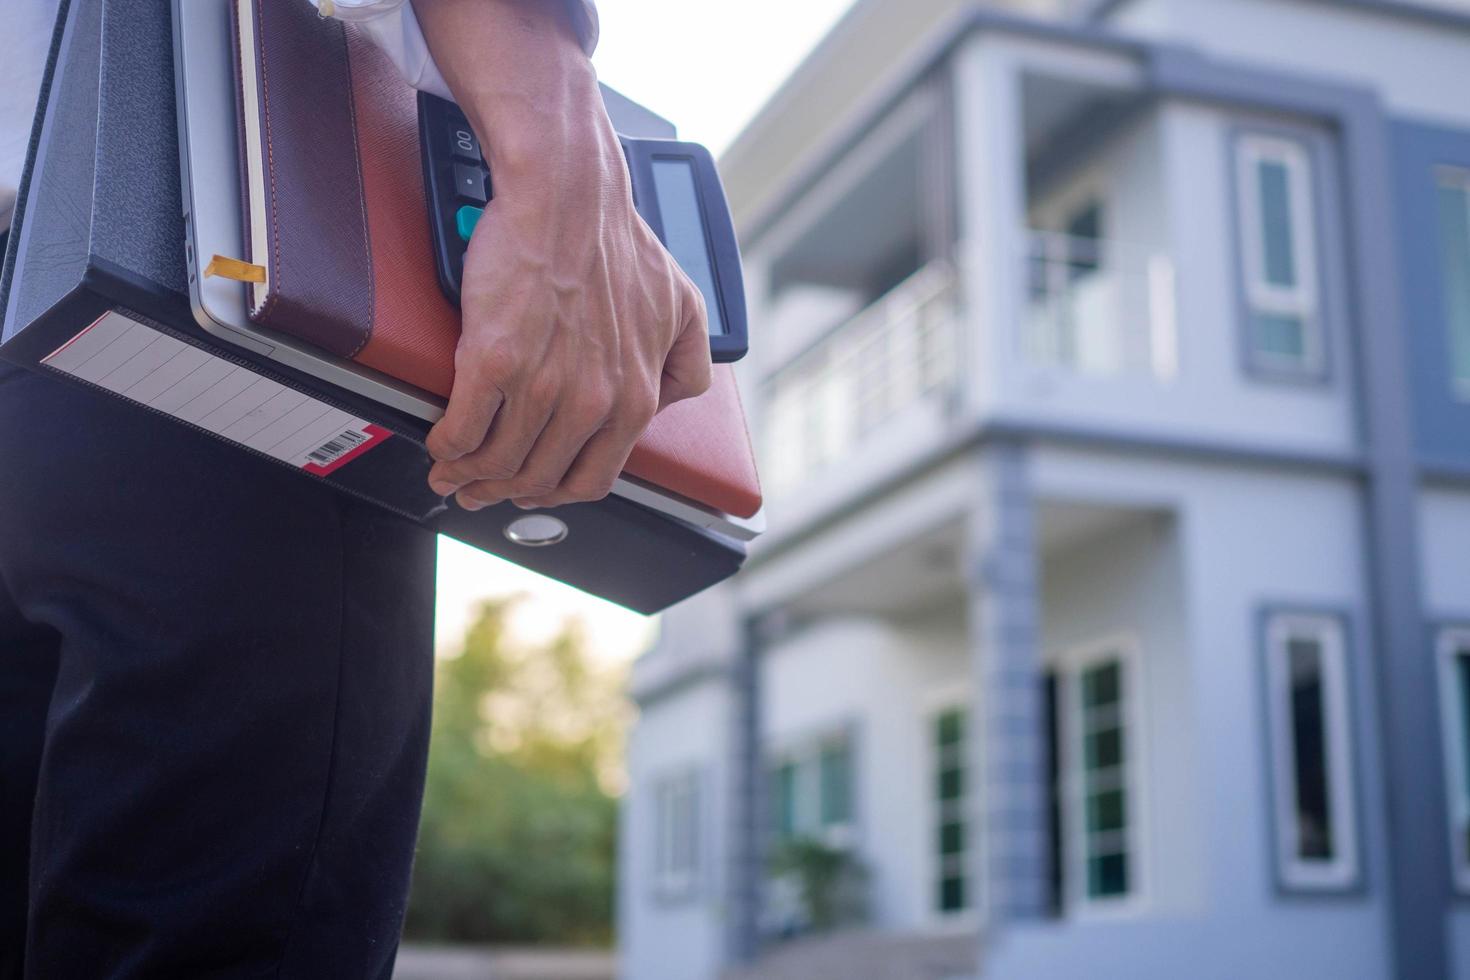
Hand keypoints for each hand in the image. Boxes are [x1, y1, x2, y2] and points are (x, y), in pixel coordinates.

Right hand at [413, 0, 710, 510]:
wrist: (569, 195)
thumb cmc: (616, 241)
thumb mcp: (683, 307)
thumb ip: (688, 363)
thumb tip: (674, 398)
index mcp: (635, 397)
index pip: (594, 478)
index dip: (558, 493)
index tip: (537, 488)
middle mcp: (593, 401)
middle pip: (539, 479)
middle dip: (505, 494)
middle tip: (482, 491)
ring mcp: (542, 385)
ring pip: (498, 462)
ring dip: (468, 477)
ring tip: (452, 474)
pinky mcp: (493, 361)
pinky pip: (464, 428)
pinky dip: (447, 446)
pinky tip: (441, 444)